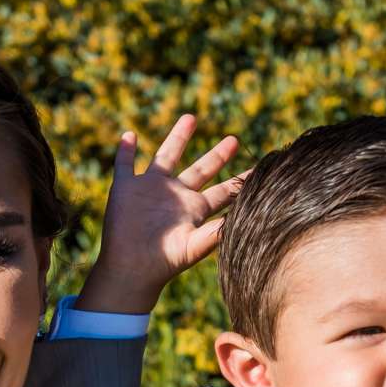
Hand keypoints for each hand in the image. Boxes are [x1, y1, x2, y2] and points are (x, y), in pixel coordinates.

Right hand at [77, 113, 246, 314]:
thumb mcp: (196, 245)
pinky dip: (126, 151)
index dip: (241, 181)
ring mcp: (150, 189)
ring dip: (178, 137)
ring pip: (166, 156)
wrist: (132, 268)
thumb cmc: (165, 261)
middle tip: (234, 140)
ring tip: (191, 118)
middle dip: (217, 155)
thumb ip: (218, 231)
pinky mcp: (126, 188)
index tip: (261, 169)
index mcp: (194, 208)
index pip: (224, 191)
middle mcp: (175, 195)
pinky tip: (130, 135)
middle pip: (201, 170)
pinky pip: (124, 164)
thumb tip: (244, 219)